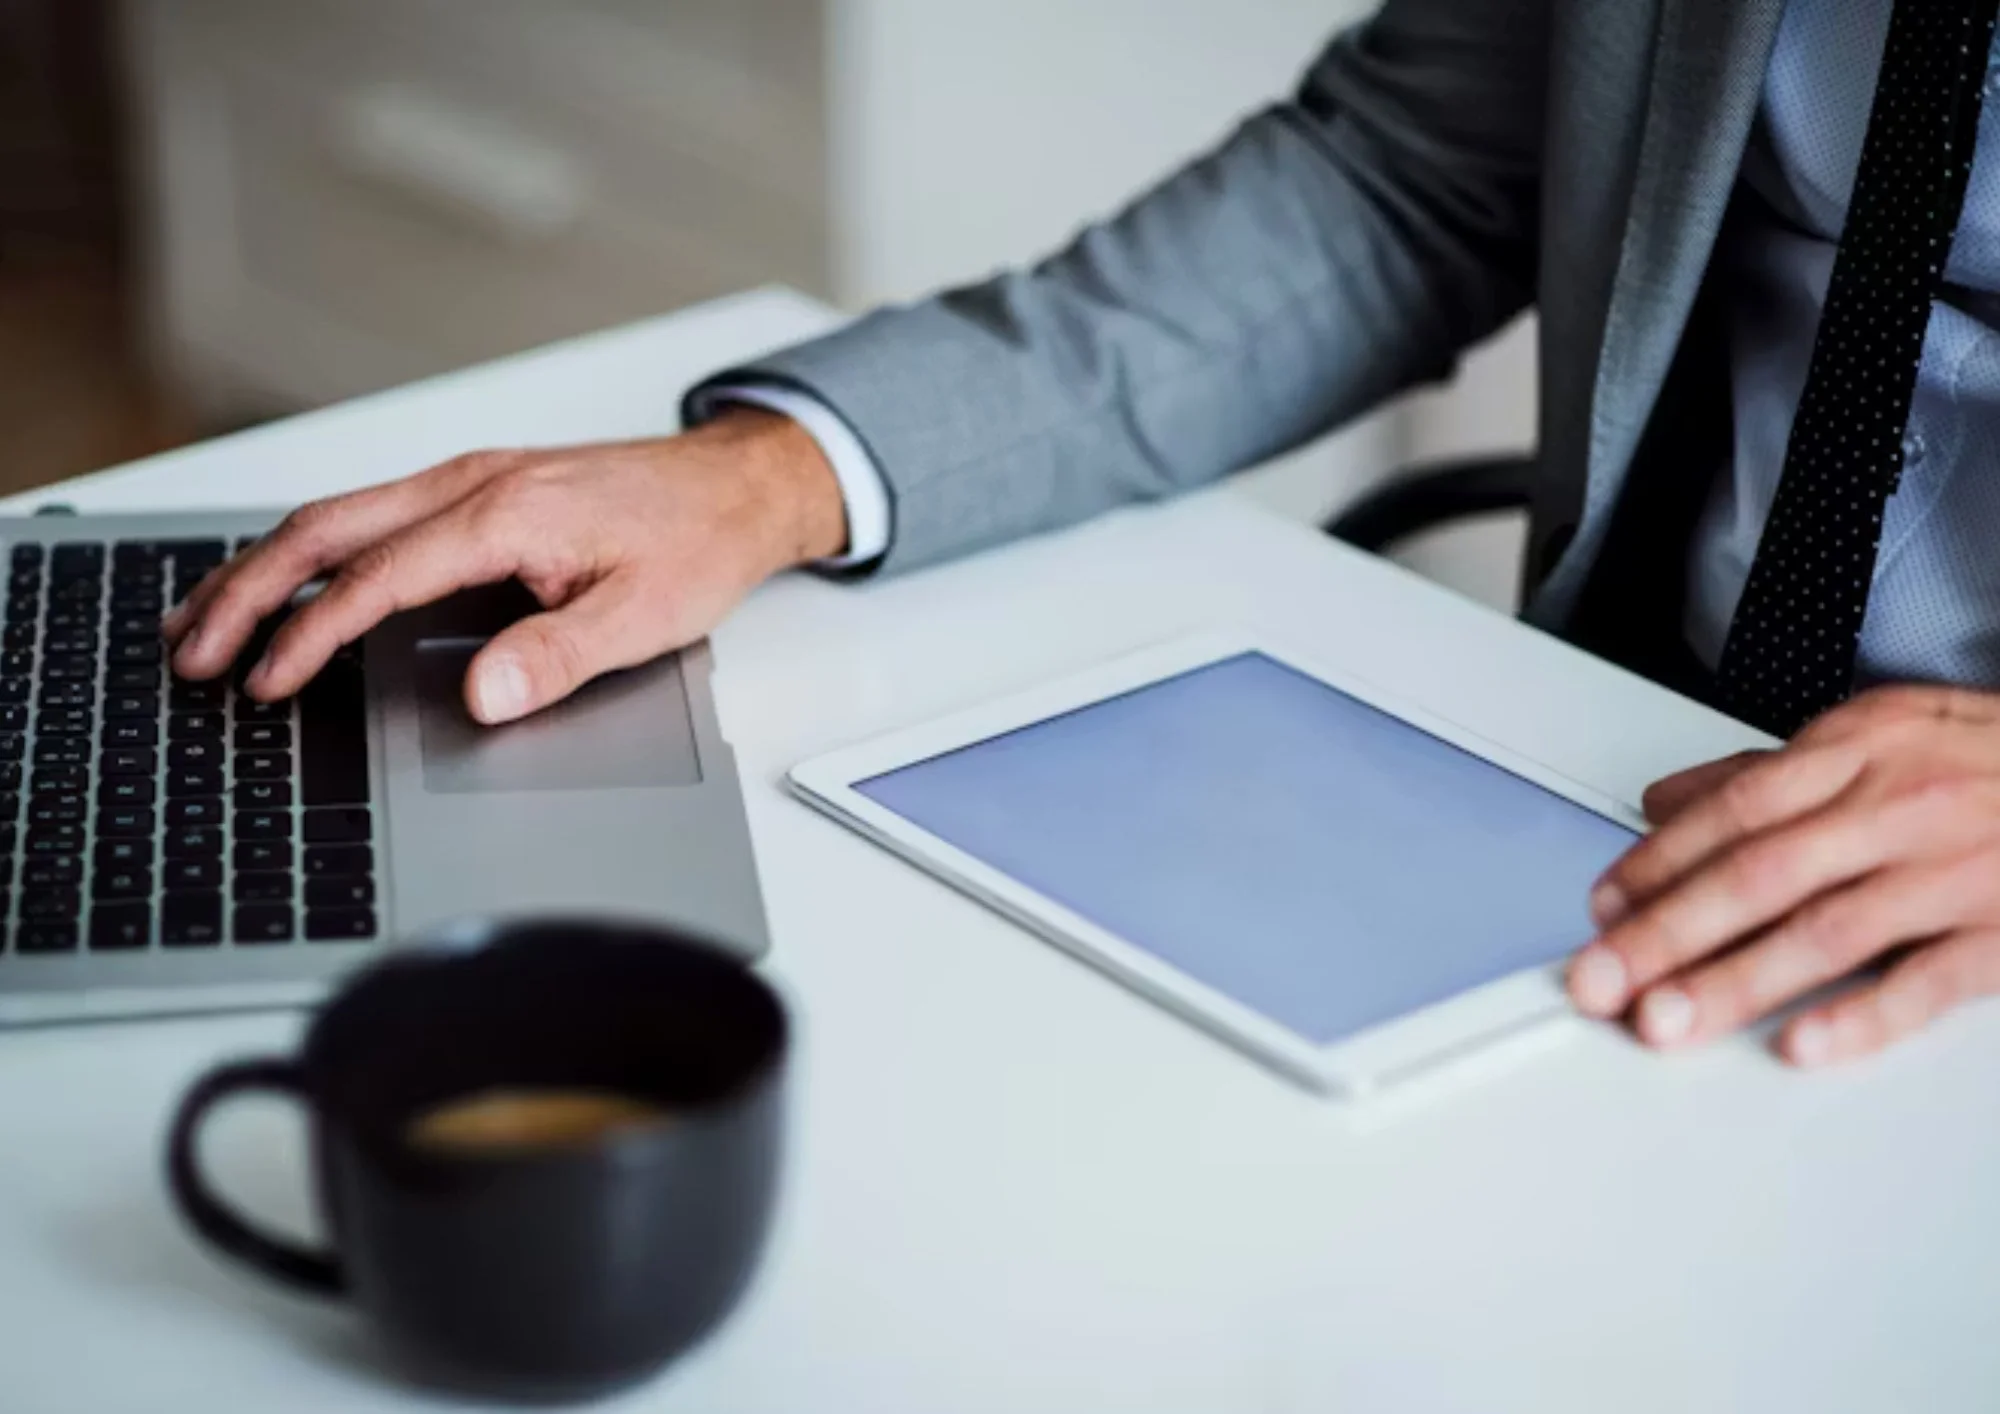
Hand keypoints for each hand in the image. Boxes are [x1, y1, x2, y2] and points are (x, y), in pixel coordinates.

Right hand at [162, 408, 848, 722]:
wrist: (738, 485)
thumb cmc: (696, 541)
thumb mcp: (644, 616)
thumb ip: (557, 657)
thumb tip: (480, 697)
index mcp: (505, 514)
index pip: (378, 578)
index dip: (312, 635)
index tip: (267, 684)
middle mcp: (473, 483)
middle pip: (326, 530)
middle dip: (246, 592)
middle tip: (193, 655)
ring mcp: (469, 479)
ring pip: (337, 515)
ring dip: (264, 566)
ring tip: (203, 619)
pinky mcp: (477, 489)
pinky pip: (370, 514)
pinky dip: (311, 549)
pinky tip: (287, 582)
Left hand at [1566, 685, 1999, 1065]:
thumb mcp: (1884, 737)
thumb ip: (1770, 774)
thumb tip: (1667, 801)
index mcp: (1861, 750)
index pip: (1733, 811)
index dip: (1658, 864)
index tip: (1602, 909)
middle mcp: (1900, 804)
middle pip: (1758, 873)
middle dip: (1666, 932)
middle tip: (1601, 979)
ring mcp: (1957, 868)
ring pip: (1825, 929)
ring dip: (1735, 981)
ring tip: (1668, 1020)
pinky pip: (1928, 978)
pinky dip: (1863, 1015)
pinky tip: (1806, 1045)